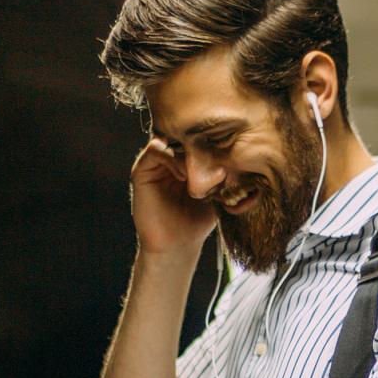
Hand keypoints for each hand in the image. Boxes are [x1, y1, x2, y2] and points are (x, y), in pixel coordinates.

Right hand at [131, 136, 215, 256]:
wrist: (178, 245)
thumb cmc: (199, 220)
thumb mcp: (218, 190)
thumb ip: (223, 169)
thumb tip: (237, 150)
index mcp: (186, 159)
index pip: (197, 135)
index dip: (211, 138)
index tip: (226, 150)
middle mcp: (169, 157)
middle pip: (183, 133)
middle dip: (200, 142)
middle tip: (215, 155)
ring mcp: (155, 163)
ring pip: (170, 138)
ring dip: (186, 151)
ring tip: (199, 171)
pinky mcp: (141, 171)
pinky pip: (154, 150)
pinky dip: (171, 158)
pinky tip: (184, 176)